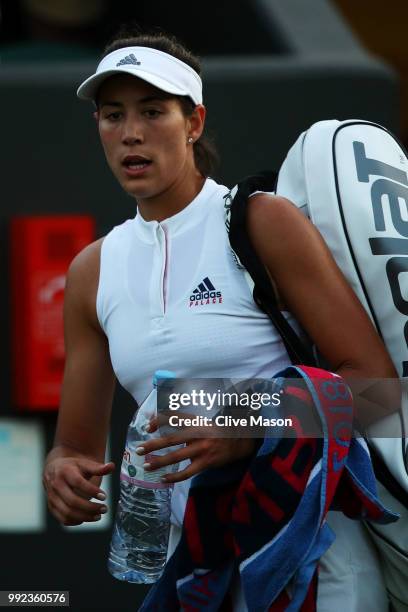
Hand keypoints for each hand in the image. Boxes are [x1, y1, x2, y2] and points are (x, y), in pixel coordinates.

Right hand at [43, 457, 114, 525]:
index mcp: (65, 472)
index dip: (92, 491)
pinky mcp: (51, 507)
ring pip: (67, 512)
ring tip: (98, 515)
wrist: (54, 469)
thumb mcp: (84, 464)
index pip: (78, 483)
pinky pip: (63, 519)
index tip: (104, 496)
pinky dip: (76, 521)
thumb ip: (98, 468)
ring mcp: (52, 497)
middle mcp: (56, 485)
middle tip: (104, 509)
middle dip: (90, 507)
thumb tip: (112, 466)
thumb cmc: (73, 467)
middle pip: (72, 501)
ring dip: (85, 517)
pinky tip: (87, 517)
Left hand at [136, 417, 255, 483]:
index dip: (159, 420)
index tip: (147, 426)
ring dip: (160, 462)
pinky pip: (187, 472)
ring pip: (177, 456)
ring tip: (147, 465)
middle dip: (154, 444)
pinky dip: (174, 477)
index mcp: (197, 421)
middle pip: (172, 439)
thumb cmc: (216, 431)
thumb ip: (184, 423)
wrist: (240, 441)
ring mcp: (203, 449)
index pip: (174, 417)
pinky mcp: (206, 463)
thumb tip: (161, 420)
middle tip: (139, 449)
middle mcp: (199, 433)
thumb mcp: (202, 422)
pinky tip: (163, 479)